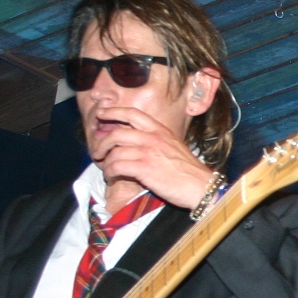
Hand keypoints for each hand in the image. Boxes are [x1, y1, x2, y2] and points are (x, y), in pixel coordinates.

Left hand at [91, 105, 217, 208]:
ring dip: (105, 162)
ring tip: (106, 170)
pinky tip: (112, 177)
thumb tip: (136, 140)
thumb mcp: (174, 146)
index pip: (132, 113)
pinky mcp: (144, 169)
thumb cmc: (188, 169)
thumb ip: (156, 139)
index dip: (114, 111)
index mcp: (160, 130)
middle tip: (97, 151)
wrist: (200, 186)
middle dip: (101, 143)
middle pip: (116, 133)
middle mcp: (153, 138)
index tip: (101, 114)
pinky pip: (116, 166)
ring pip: (114, 152)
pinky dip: (110, 173)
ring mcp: (148, 153)